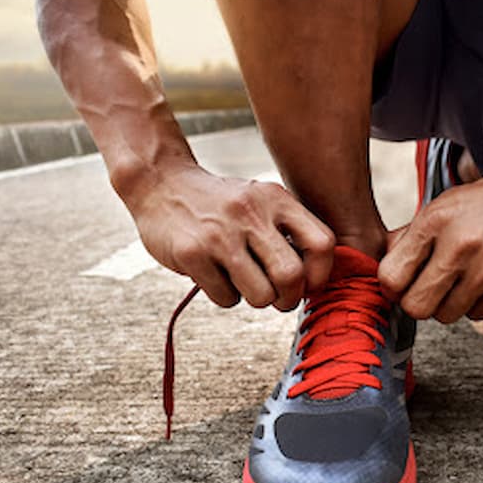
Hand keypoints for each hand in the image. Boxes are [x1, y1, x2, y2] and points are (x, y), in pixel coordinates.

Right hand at [128, 164, 333, 309]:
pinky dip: (225, 296)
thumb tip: (315, 279)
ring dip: (257, 300)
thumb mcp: (261, 200)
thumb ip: (289, 230)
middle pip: (291, 276)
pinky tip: (216, 275)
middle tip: (278, 298)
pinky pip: (226, 298)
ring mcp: (220, 234)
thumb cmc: (221, 204)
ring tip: (244, 282)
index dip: (321, 273)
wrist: (161, 182)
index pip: (322, 244)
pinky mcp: (192, 253)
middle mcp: (251, 213)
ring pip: (261, 295)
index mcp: (276, 199)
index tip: (308, 283)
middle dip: (288, 298)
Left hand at [378, 167, 482, 321]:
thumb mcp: (443, 207)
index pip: (391, 277)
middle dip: (419, 302)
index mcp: (435, 221)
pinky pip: (477, 315)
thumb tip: (380, 271)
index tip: (402, 283)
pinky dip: (477, 303)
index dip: (392, 286)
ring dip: (449, 303)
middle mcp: (461, 245)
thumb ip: (409, 237)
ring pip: (447, 315)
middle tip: (430, 288)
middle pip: (416, 306)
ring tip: (462, 279)